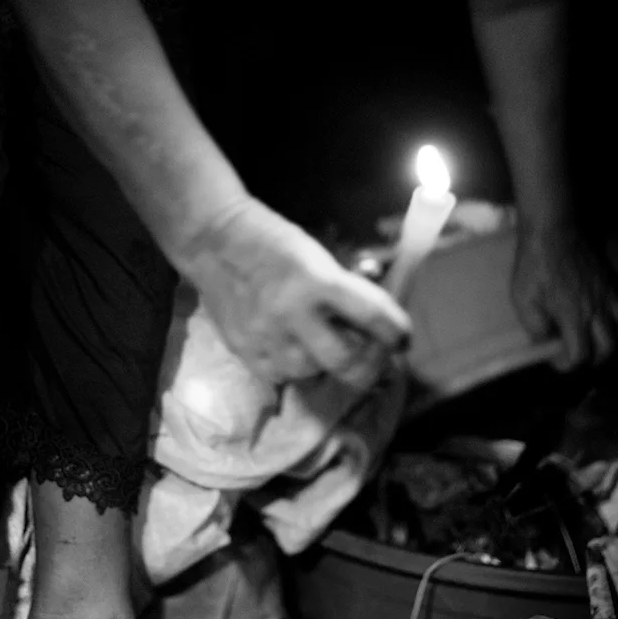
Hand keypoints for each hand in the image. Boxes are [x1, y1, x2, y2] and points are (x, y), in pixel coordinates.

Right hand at [177, 197, 411, 387]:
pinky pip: (285, 376)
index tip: (403, 338)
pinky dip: (296, 364)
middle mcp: (294, 315)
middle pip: (349, 364)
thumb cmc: (276, 243)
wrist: (214, 242)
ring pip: (316, 373)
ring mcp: (268, 339)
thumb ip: (347, 292)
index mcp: (318, 281)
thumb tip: (380, 325)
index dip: (397, 332)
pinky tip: (290, 340)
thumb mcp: (318, 258)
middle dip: (368, 363)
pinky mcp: (247, 354)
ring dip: (327, 361)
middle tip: (373, 354)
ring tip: (320, 337)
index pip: (374, 318)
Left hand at [511, 220, 617, 369]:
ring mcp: (609, 298)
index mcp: (572, 315)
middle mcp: (596, 310)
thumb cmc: (535, 263)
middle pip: (603, 350)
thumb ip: (535, 327)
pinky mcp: (614, 288)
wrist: (554, 230)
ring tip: (601, 358)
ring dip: (612, 351)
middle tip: (573, 356)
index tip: (554, 360)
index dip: (566, 364)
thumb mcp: (523, 298)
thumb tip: (545, 346)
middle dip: (588, 360)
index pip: (579, 355)